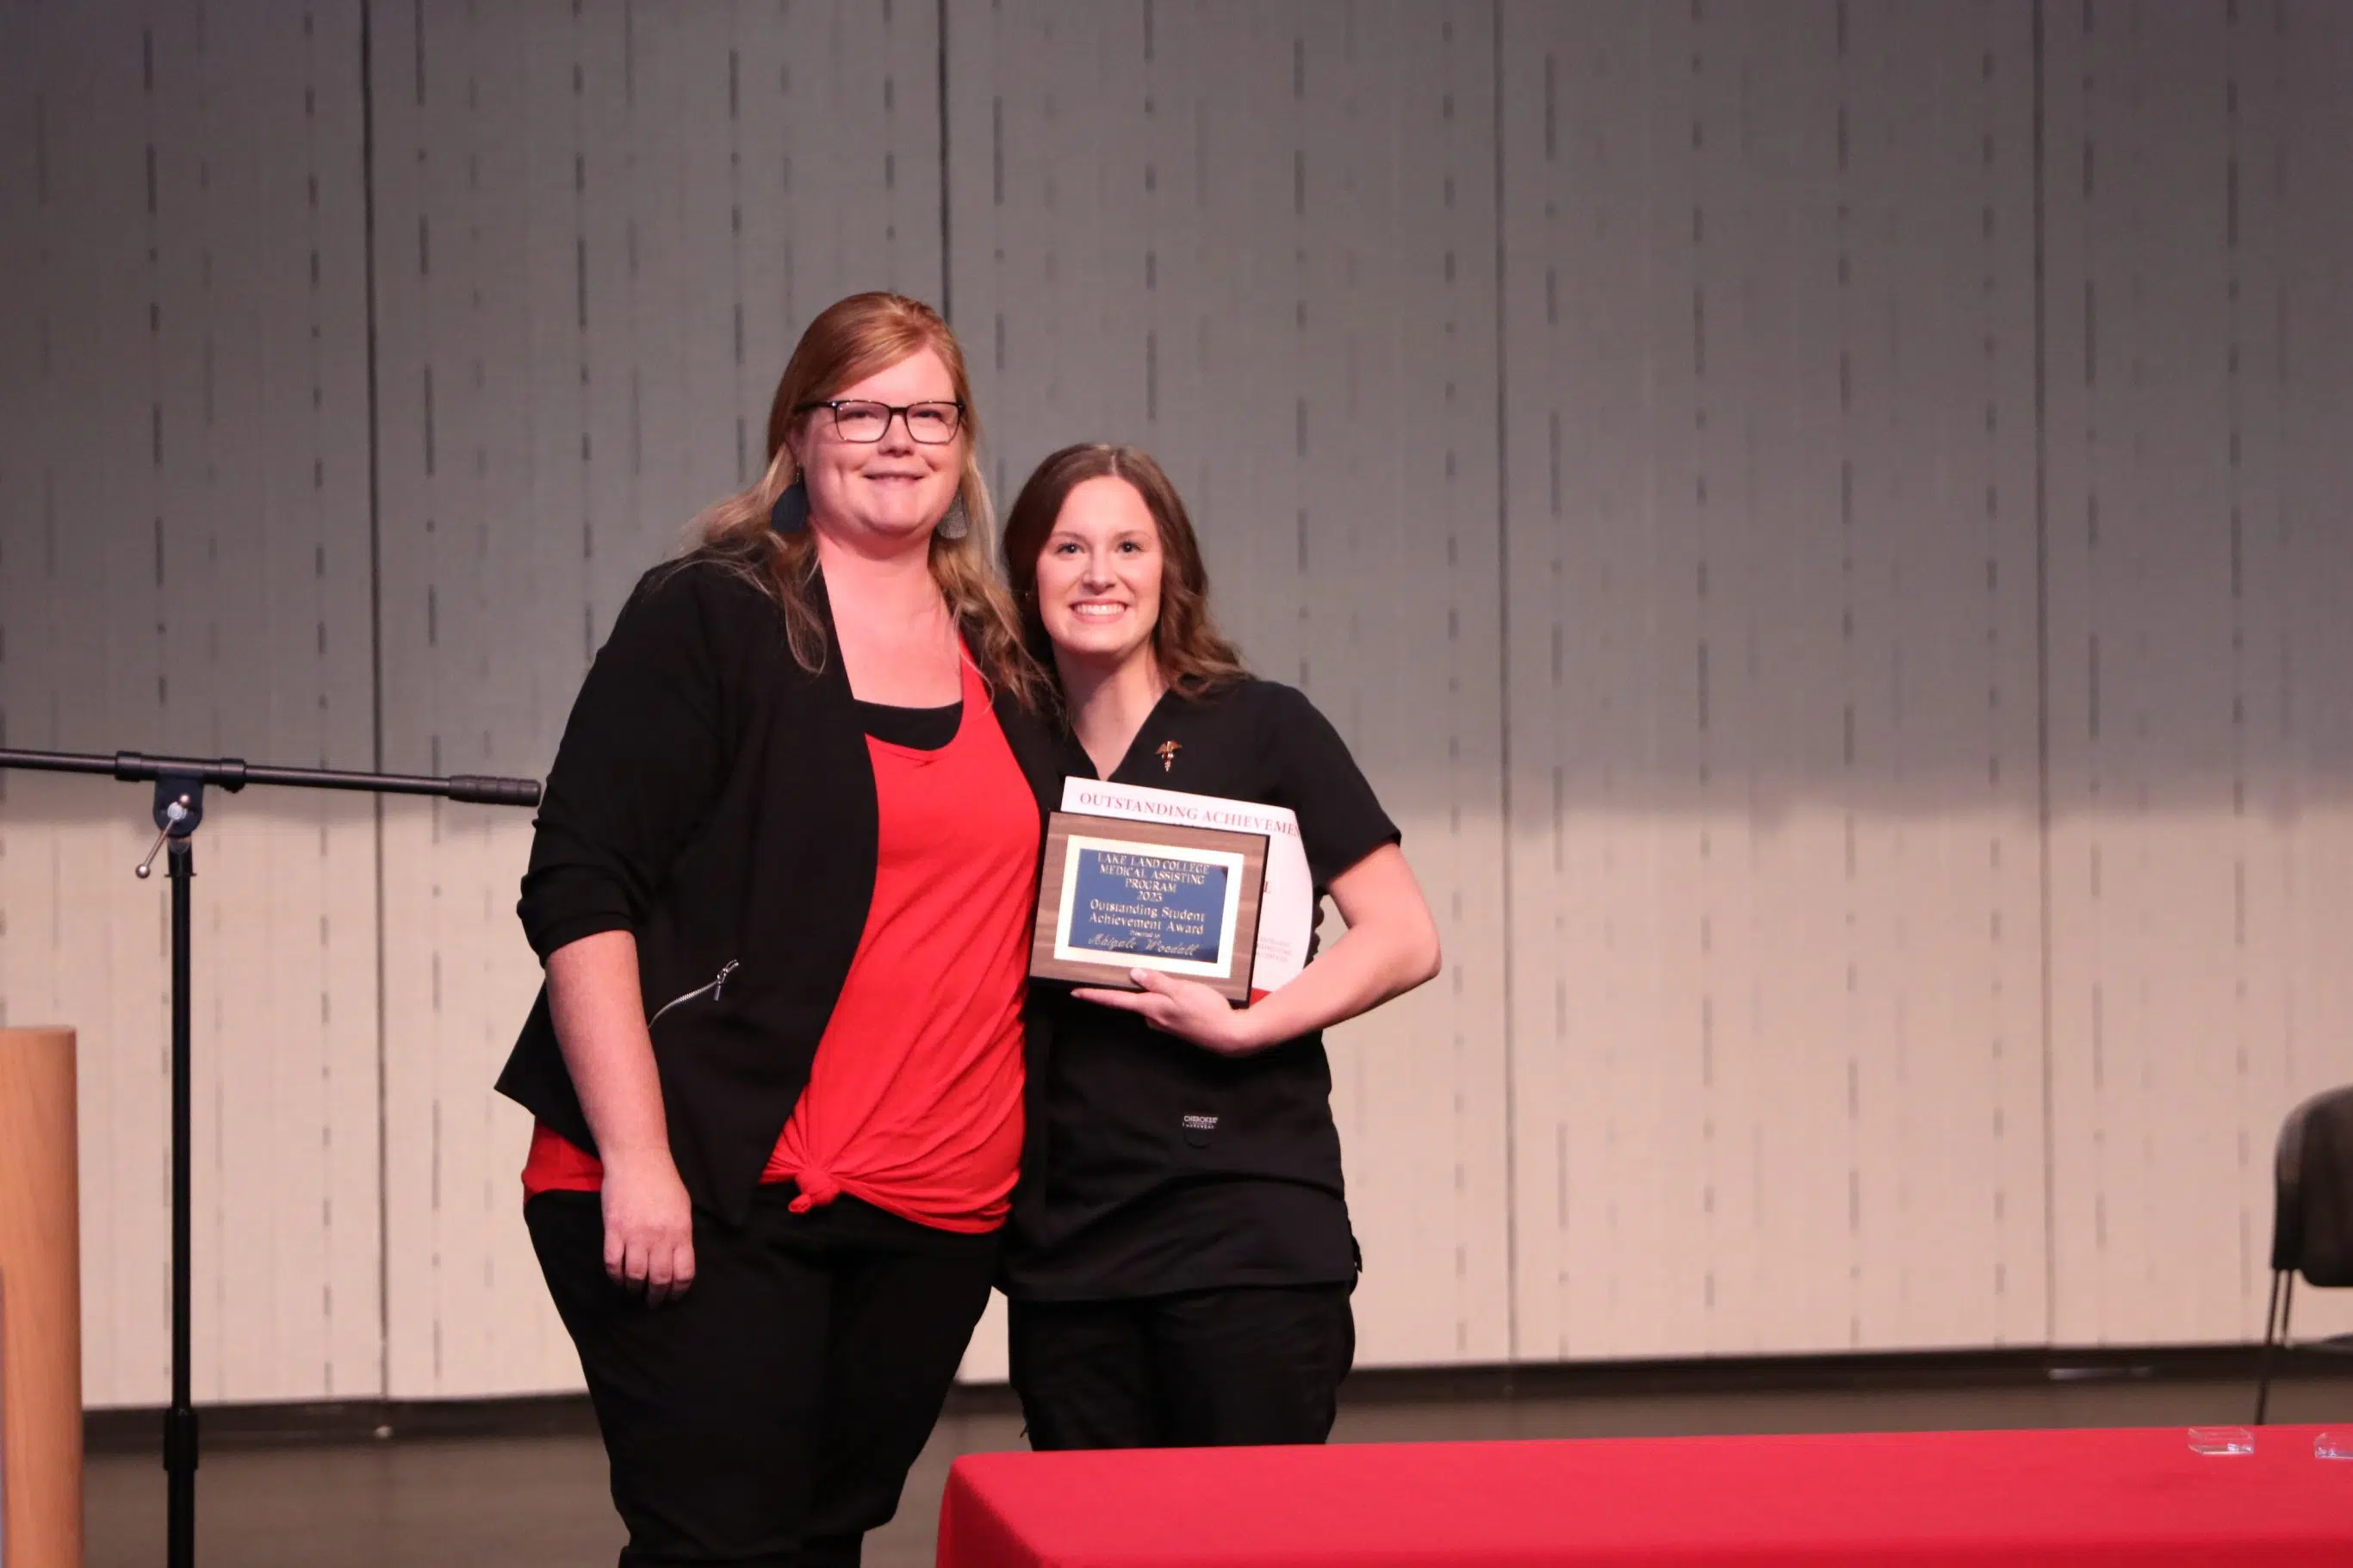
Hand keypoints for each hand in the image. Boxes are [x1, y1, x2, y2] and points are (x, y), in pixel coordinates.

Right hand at [600, 1149, 696, 1304]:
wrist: (637, 1160)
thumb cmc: (663, 1181)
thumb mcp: (683, 1208)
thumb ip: (682, 1235)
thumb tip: (678, 1260)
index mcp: (681, 1232)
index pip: (683, 1273)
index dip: (678, 1291)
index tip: (673, 1297)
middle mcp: (660, 1237)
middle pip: (659, 1280)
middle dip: (656, 1297)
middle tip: (652, 1303)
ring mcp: (635, 1234)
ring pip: (635, 1276)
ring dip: (634, 1290)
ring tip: (633, 1293)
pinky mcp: (613, 1230)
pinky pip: (613, 1263)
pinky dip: (615, 1277)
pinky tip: (618, 1279)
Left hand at [1072, 969, 1266, 1056]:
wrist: (1229, 1035)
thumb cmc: (1207, 1011)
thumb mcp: (1182, 990)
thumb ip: (1157, 982)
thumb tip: (1134, 974)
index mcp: (1151, 1008)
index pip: (1116, 1000)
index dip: (1095, 995)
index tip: (1076, 991)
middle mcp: (1153, 1017)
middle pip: (1134, 997)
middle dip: (1136, 983)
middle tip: (1139, 966)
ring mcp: (1165, 1021)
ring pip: (1152, 1000)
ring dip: (1158, 988)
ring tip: (1178, 977)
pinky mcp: (1176, 1022)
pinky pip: (1166, 1005)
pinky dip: (1171, 995)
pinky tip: (1187, 990)